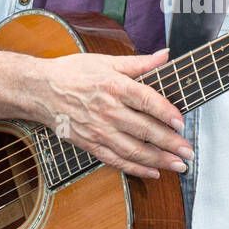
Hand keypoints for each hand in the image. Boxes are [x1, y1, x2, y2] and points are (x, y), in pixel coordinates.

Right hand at [31, 48, 191, 178]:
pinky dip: (136, 169)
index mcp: (114, 86)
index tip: (182, 122)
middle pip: (144, 129)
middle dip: (170, 143)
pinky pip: (116, 160)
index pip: (146, 101)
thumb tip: (165, 55)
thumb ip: (139, 63)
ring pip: (133, 149)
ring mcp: (98, 130)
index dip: (166, 113)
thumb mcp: (106, 61)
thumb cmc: (73, 73)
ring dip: (158, 160)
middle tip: (189, 151)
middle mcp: (107, 110)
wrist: (40, 90)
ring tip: (178, 165)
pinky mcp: (90, 144)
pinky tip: (153, 172)